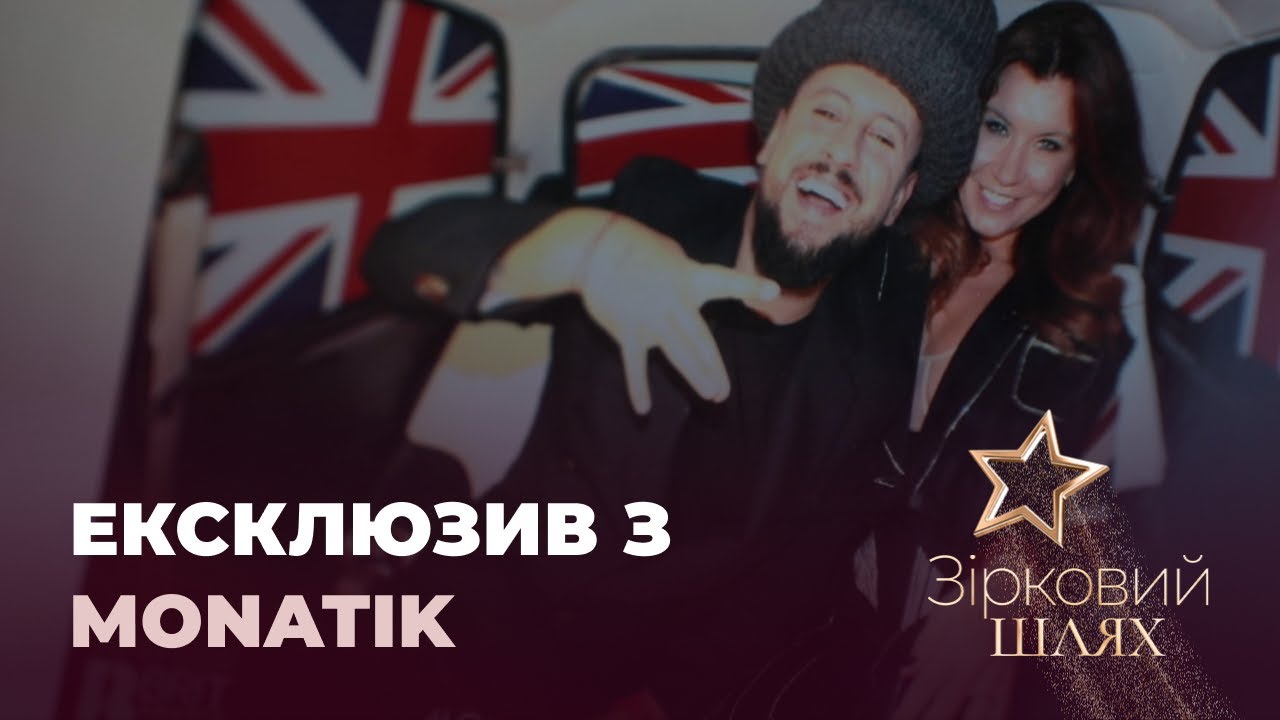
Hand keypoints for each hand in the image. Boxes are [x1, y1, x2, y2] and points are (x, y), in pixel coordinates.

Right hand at [576, 213, 777, 413]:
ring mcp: (652, 320)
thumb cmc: (633, 245)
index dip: (749, 286)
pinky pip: (635, 365)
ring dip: (695, 378)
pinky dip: (637, 387)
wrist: (592, 250)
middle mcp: (675, 303)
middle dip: (714, 369)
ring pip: (678, 356)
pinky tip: (644, 408)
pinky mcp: (628, 331)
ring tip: (711, 396)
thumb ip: (687, 277)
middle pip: (702, 342)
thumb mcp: (671, 254)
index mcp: (689, 278)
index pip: (725, 282)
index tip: (774, 290)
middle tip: (723, 392)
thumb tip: (691, 298)